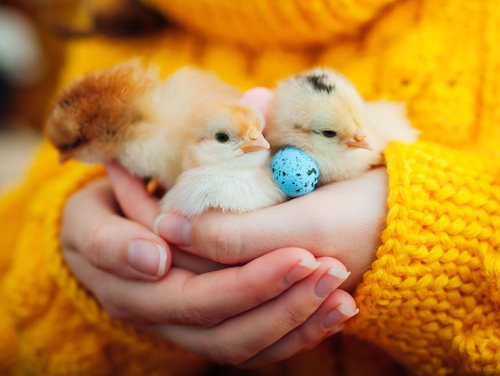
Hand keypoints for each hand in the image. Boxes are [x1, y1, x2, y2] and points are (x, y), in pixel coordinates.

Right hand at [60, 164, 357, 365]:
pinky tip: (335, 313)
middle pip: (230, 334)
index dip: (252, 283)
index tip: (301, 255)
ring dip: (299, 324)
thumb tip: (154, 259)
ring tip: (344, 298)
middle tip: (332, 269)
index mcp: (133, 294)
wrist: (105, 233)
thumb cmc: (101, 215)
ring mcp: (188, 330)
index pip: (200, 299)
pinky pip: (258, 348)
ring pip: (248, 348)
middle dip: (287, 305)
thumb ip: (112, 240)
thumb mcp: (90, 220)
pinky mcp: (212, 328)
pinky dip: (299, 334)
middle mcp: (163, 322)